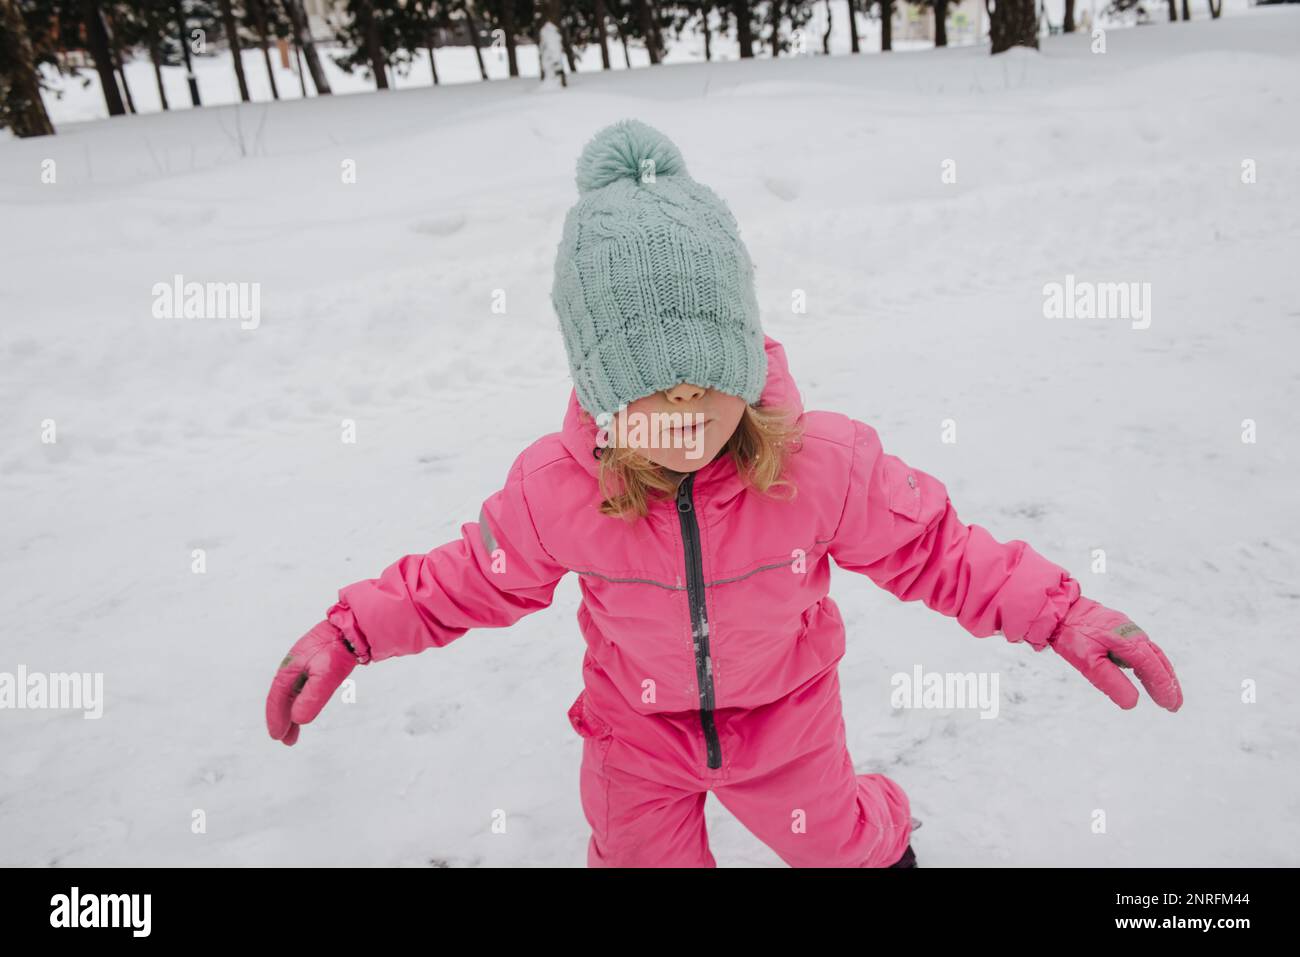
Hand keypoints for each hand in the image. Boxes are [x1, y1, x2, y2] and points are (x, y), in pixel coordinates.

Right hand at [266, 620, 359, 745]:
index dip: (275, 718)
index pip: (277, 698)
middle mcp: (293, 666)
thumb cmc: (339, 649)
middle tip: (286, 741)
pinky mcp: (316, 664)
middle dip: (283, 720)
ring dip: (292, 713)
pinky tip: (305, 710)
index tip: (277, 736)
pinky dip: (300, 702)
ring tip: (294, 735)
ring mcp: (304, 665)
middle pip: (283, 698)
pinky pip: (302, 688)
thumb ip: (311, 697)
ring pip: (293, 694)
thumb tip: (298, 720)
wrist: (355, 628)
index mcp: (289, 667)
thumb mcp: (326, 675)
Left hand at [1048, 598, 1182, 711]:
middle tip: (1174, 705)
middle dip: (1168, 683)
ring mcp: (1126, 628)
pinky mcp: (1118, 627)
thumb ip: (1112, 682)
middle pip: (1158, 661)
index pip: (1153, 669)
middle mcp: (1133, 633)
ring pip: (1151, 653)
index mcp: (1130, 642)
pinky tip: (1143, 672)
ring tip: (1165, 692)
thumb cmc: (1072, 634)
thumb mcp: (1089, 663)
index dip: (1164, 688)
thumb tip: (1133, 703)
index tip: (1171, 706)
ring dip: (1160, 672)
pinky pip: (1140, 647)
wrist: (1058, 608)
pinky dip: (1148, 662)